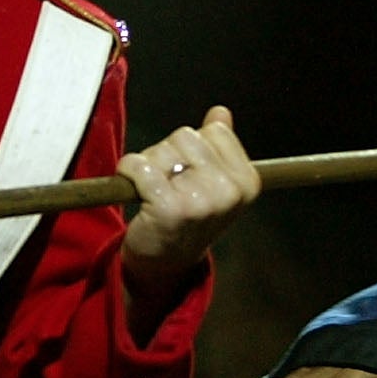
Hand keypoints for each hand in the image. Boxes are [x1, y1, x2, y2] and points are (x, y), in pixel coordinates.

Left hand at [116, 107, 258, 309]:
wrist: (165, 264)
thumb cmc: (186, 218)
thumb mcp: (212, 183)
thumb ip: (217, 147)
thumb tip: (221, 113)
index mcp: (247, 180)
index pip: (214, 131)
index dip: (192, 148)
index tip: (189, 174)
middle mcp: (230, 191)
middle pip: (186, 136)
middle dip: (168, 154)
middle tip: (167, 185)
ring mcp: (202, 200)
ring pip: (162, 149)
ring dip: (148, 165)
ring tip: (154, 192)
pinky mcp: (171, 208)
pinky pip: (141, 166)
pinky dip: (129, 172)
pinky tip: (137, 191)